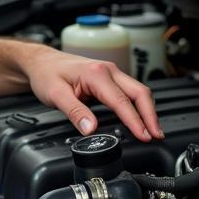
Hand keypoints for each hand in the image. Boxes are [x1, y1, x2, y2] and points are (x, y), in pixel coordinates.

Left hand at [22, 47, 163, 142]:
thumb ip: (74, 112)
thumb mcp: (55, 95)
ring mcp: (111, 73)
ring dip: (147, 111)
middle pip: (139, 93)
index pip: (122, 101)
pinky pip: (130, 92)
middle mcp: (108, 70)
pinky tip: (141, 119)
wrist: (42, 62)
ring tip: (153, 131)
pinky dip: (139, 106)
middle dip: (151, 115)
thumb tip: (91, 129)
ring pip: (138, 91)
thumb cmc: (47, 74)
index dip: (135, 121)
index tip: (144, 136)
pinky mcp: (110, 79)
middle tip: (156, 135)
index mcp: (96, 73)